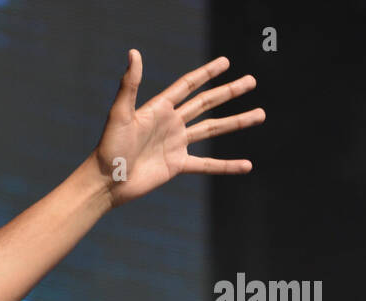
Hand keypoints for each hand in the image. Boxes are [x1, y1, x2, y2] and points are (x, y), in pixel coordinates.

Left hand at [92, 50, 263, 207]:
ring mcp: (176, 144)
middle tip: (251, 81)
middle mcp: (171, 124)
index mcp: (159, 108)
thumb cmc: (108, 147)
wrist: (106, 181)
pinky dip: (227, 166)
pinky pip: (207, 165)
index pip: (188, 85)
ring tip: (260, 114)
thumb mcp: (120, 114)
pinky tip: (246, 165)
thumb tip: (134, 53)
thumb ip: (130, 85)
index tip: (225, 62)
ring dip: (236, 122)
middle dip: (229, 92)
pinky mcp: (177, 165)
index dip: (207, 73)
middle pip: (206, 103)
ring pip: (212, 130)